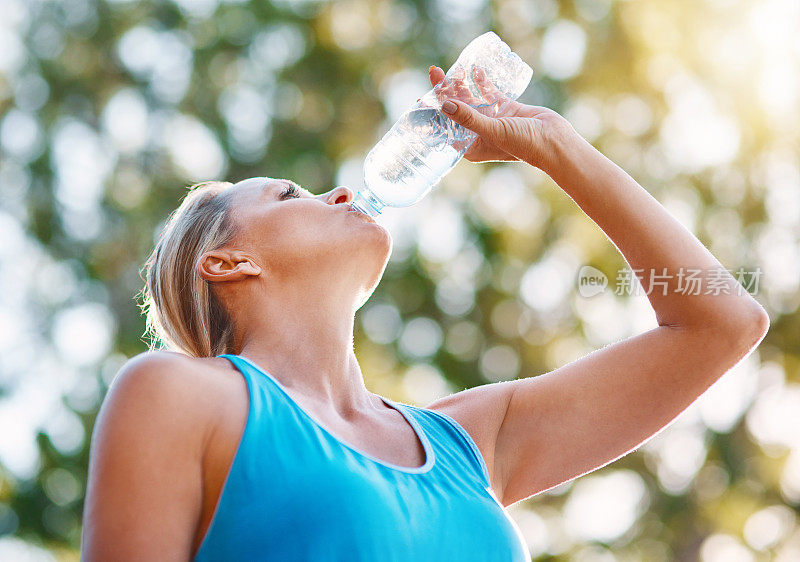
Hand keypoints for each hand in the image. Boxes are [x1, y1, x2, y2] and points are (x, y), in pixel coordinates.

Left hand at [427, 65, 573, 169]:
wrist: (554, 140)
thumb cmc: (523, 144)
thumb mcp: (492, 130)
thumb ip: (468, 118)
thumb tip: (445, 104)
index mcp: (472, 146)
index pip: (445, 128)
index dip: (433, 113)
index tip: (421, 98)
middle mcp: (479, 133)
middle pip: (456, 109)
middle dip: (445, 92)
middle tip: (435, 73)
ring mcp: (492, 120)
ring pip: (471, 99)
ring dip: (462, 85)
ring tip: (452, 70)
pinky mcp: (506, 108)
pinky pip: (489, 93)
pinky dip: (482, 82)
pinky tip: (475, 71)